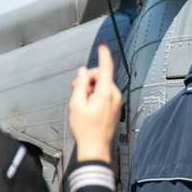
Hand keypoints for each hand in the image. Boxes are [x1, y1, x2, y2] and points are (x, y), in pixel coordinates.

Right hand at [68, 43, 121, 162]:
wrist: (95, 147)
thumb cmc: (85, 128)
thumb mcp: (76, 105)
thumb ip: (80, 86)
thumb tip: (82, 72)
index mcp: (105, 93)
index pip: (106, 68)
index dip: (103, 54)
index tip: (102, 44)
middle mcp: (114, 95)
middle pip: (101, 76)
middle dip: (87, 78)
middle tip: (74, 88)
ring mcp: (116, 101)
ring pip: (102, 85)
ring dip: (90, 87)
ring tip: (80, 100)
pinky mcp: (115, 106)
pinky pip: (105, 93)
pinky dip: (95, 93)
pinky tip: (87, 104)